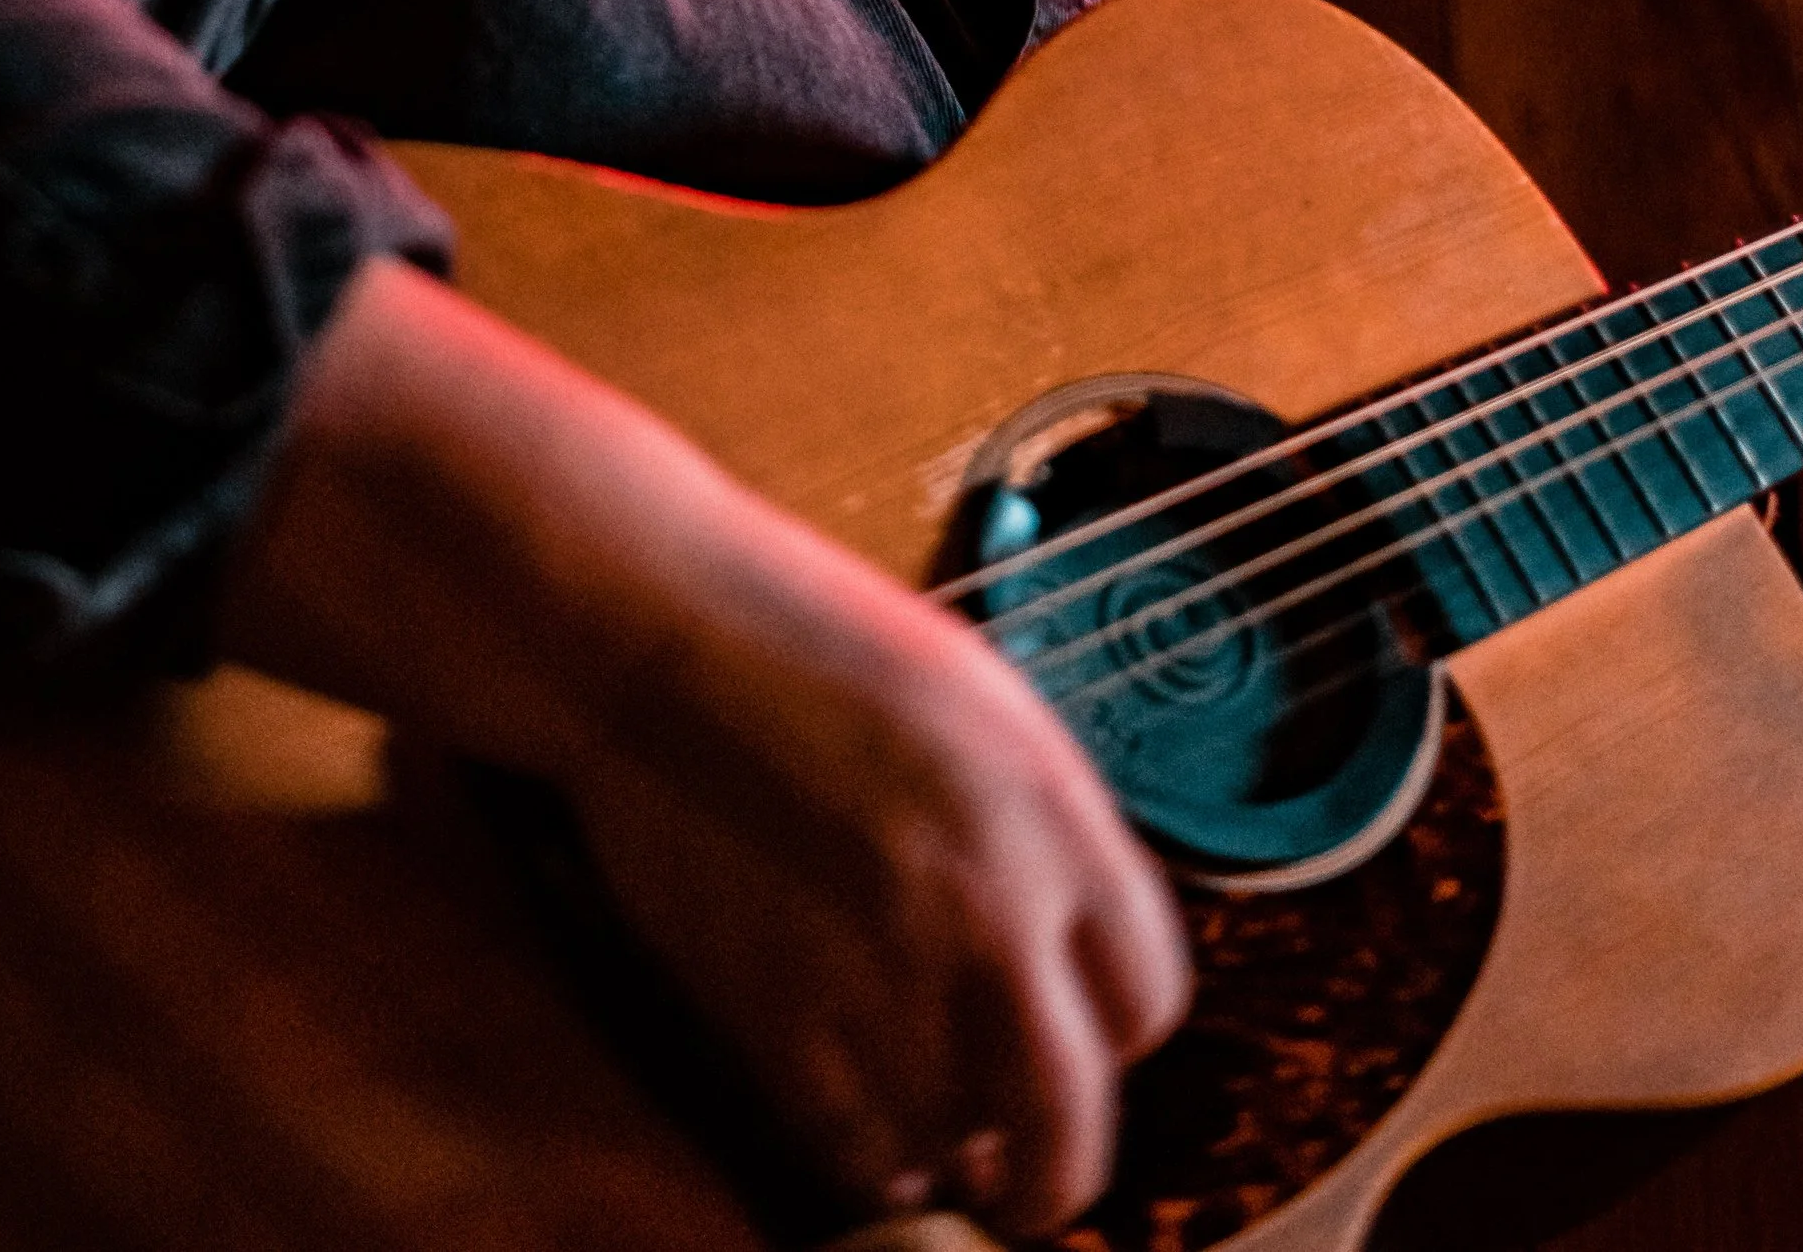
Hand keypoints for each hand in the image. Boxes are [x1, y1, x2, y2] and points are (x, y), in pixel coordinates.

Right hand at [213, 257, 1190, 1230]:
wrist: (655, 628)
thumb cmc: (804, 636)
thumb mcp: (975, 700)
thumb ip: (1041, 824)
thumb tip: (1068, 934)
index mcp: (1051, 813)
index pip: (1148, 996)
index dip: (1113, 1038)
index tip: (1077, 1045)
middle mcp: (989, 905)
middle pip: (1074, 1119)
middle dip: (1056, 1165)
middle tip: (1029, 1173)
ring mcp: (884, 970)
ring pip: (958, 1147)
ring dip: (950, 1154)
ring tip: (931, 1137)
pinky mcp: (778, 1012)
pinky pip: (853, 1152)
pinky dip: (866, 1163)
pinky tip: (864, 1137)